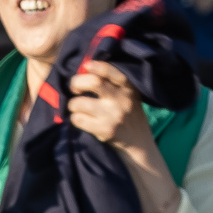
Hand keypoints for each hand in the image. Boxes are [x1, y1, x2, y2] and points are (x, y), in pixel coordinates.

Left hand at [66, 61, 178, 212]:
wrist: (139, 146)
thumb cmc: (128, 118)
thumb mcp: (128, 97)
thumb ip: (113, 84)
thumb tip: (84, 69)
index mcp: (129, 87)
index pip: (110, 70)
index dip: (94, 66)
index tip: (85, 67)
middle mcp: (122, 99)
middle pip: (91, 82)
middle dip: (76, 83)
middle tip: (74, 88)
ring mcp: (113, 115)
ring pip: (79, 102)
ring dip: (73, 105)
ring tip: (77, 108)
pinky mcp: (105, 130)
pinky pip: (78, 120)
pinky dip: (75, 120)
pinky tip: (82, 122)